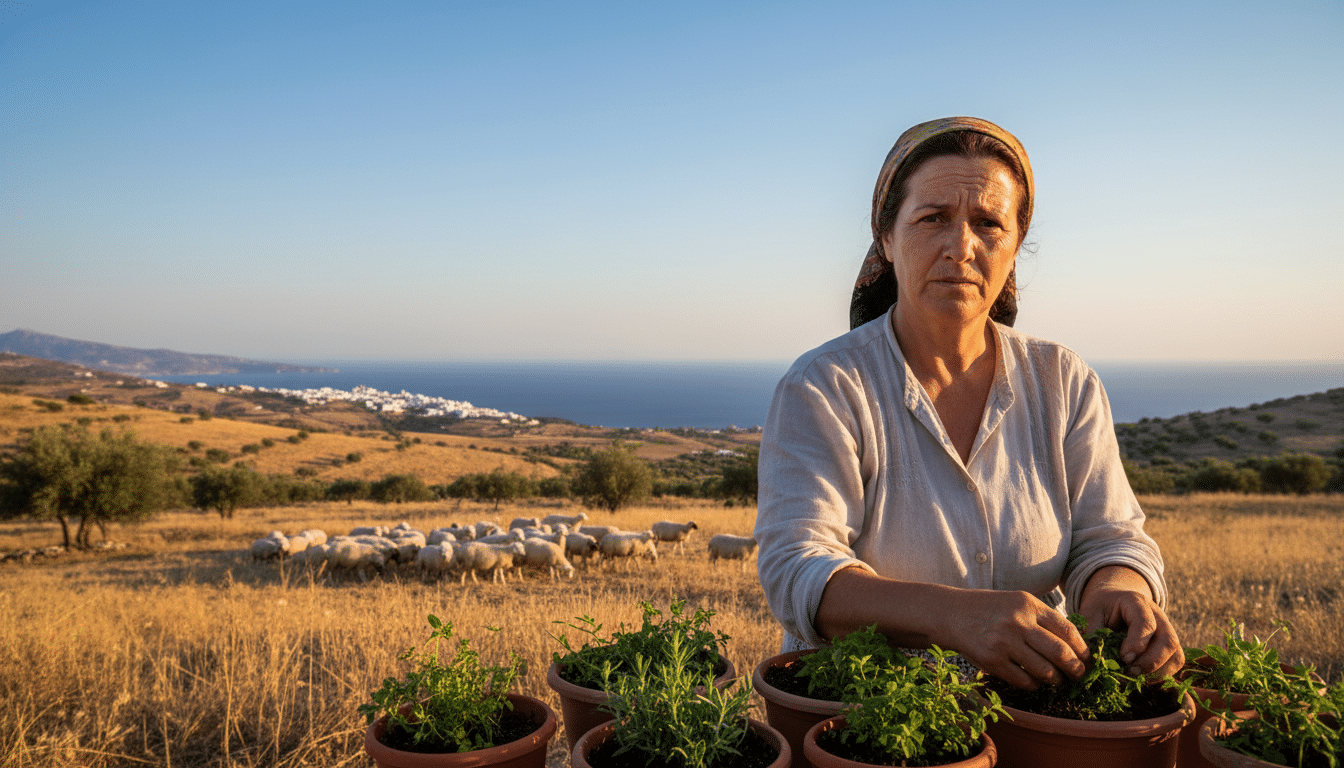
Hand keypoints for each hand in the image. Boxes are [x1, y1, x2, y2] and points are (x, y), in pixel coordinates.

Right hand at [935, 589, 1089, 690]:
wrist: (950, 613)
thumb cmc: (988, 609)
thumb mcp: (1016, 602)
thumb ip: (1042, 618)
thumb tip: (1075, 644)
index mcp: (1028, 604)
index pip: (1067, 629)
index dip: (1082, 648)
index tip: (1086, 658)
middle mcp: (1018, 622)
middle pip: (1060, 653)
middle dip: (1075, 668)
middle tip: (1078, 674)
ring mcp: (1004, 642)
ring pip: (1044, 671)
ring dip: (1055, 679)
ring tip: (1055, 679)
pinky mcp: (992, 661)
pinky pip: (1024, 681)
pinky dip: (1033, 685)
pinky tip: (1033, 681)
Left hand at [1079, 565, 1183, 678]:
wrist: (1112, 602)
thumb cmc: (1100, 609)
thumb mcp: (1090, 615)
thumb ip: (1092, 635)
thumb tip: (1095, 664)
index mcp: (1136, 602)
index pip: (1146, 623)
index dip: (1137, 644)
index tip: (1123, 658)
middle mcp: (1158, 615)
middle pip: (1168, 641)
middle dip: (1150, 662)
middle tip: (1129, 672)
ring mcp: (1167, 630)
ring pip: (1176, 655)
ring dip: (1157, 671)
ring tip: (1134, 676)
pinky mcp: (1169, 646)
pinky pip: (1175, 663)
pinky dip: (1161, 674)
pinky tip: (1142, 678)